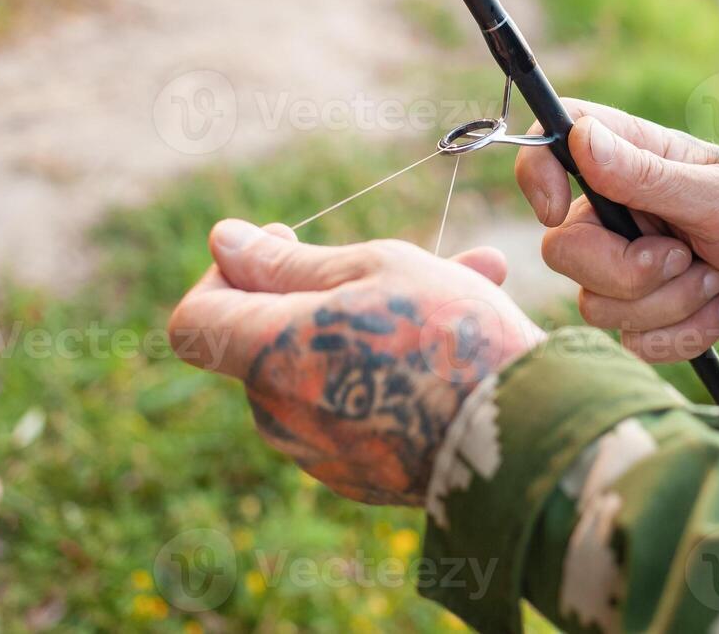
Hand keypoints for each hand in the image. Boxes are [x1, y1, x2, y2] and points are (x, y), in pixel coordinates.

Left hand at [168, 220, 544, 505]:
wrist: (525, 437)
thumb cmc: (451, 336)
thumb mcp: (374, 270)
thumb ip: (289, 263)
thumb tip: (220, 240)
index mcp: (269, 357)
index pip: (193, 319)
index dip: (224, 276)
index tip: (283, 246)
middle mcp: (280, 415)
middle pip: (267, 342)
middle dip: (322, 294)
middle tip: (391, 260)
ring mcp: (320, 455)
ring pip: (325, 370)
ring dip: (369, 327)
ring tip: (460, 282)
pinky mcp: (361, 478)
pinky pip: (357, 409)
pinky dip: (388, 372)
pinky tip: (458, 340)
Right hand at [515, 100, 718, 362]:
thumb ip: (646, 175)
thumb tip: (578, 136)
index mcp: (633, 160)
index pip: (551, 143)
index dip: (536, 176)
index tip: (558, 210)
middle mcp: (622, 210)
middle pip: (563, 249)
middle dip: (628, 272)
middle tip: (685, 259)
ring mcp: (633, 264)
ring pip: (596, 304)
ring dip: (669, 305)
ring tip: (718, 284)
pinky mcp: (651, 312)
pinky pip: (631, 341)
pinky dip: (682, 334)